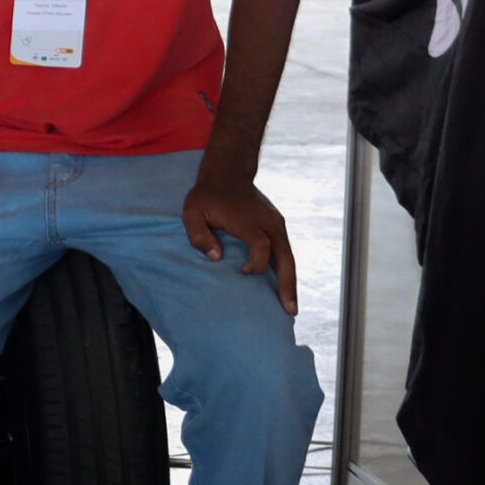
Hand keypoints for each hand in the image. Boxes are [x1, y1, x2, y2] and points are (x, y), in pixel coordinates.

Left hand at [181, 171, 298, 315]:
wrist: (227, 173)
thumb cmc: (207, 196)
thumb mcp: (192, 211)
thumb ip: (199, 235)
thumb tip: (216, 258)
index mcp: (249, 220)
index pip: (262, 246)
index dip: (256, 264)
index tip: (244, 273)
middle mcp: (268, 223)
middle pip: (286, 257)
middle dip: (288, 285)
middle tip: (290, 311)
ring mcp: (276, 224)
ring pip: (290, 257)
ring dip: (291, 282)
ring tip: (291, 307)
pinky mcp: (277, 225)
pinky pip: (286, 251)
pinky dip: (288, 270)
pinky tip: (285, 288)